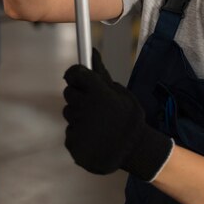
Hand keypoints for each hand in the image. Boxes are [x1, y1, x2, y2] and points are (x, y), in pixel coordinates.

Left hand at [63, 49, 173, 179]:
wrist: (134, 151)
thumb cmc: (129, 118)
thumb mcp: (120, 93)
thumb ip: (102, 74)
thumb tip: (91, 52)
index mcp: (98, 93)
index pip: (74, 74)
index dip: (74, 74)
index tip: (77, 77)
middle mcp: (85, 108)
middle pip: (69, 93)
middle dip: (79, 96)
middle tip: (95, 105)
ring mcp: (78, 127)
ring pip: (69, 113)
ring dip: (79, 115)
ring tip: (98, 123)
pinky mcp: (72, 144)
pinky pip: (70, 132)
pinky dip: (79, 134)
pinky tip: (94, 137)